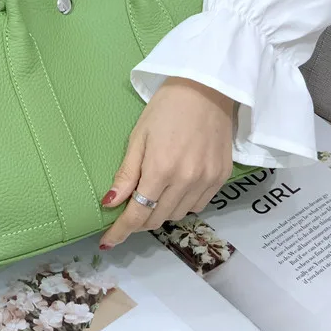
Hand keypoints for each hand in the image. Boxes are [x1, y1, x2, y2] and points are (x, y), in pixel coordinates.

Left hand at [99, 77, 233, 248]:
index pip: (138, 213)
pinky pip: (198, 205)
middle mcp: (187, 180)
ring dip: (161, 212)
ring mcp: (208, 180)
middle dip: (139, 220)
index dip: (121, 230)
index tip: (108, 241)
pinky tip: (175, 190)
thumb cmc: (166, 107)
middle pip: (157, 218)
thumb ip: (127, 173)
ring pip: (178, 215)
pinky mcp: (223, 177)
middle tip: (128, 211)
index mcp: (162, 168)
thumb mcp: (138, 136)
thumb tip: (110, 203)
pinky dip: (182, 204)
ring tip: (152, 196)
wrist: (206, 88)